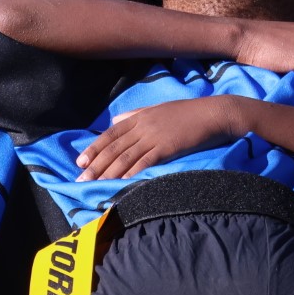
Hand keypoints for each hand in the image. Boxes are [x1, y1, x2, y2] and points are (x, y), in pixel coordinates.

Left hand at [75, 97, 238, 180]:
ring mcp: (154, 137)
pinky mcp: (167, 147)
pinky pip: (145, 162)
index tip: (80, 162)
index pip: (110, 134)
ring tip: (95, 185)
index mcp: (139, 117)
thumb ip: (135, 115)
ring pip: (125, 157)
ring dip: (108, 172)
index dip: (94, 148)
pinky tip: (121, 183)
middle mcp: (142, 126)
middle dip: (96, 165)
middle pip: (113, 148)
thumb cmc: (187, 113)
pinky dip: (132, 173)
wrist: (213, 113)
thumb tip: (115, 120)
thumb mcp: (157, 109)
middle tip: (81, 180)